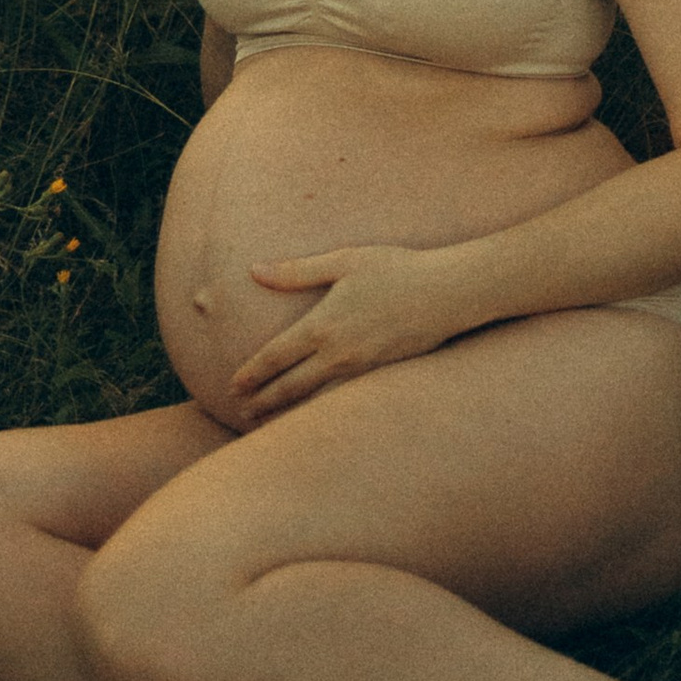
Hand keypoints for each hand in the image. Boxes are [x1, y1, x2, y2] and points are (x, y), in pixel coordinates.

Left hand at [228, 241, 469, 420]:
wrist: (447, 294)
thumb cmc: (395, 270)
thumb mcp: (343, 261)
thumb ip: (296, 271)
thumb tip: (255, 271)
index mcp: (323, 326)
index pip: (276, 356)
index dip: (251, 373)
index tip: (233, 386)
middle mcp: (338, 354)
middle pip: (290, 386)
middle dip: (262, 401)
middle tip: (241, 411)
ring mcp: (360, 369)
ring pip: (314, 398)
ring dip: (286, 410)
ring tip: (267, 419)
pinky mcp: (379, 375)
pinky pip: (339, 398)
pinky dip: (318, 408)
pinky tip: (312, 410)